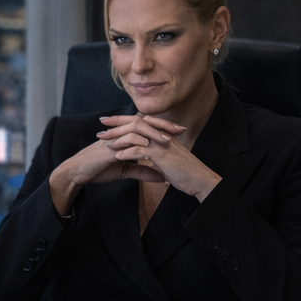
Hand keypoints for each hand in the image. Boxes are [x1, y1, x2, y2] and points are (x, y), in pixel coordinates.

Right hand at [48, 114, 220, 213]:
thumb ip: (143, 172)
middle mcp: (120, 132)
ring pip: (137, 128)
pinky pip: (125, 140)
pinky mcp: (108, 146)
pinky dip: (138, 141)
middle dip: (163, 125)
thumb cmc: (98, 169)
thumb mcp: (125, 171)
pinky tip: (149, 146)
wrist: (78, 173)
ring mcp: (114, 137)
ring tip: (167, 139)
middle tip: (180, 130)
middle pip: (145, 121)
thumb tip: (162, 177)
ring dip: (153, 133)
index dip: (163, 127)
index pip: (147, 126)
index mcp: (124, 135)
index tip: (179, 132)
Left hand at [95, 114, 221, 198]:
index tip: (109, 122)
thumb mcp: (167, 161)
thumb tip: (144, 156)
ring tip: (104, 143)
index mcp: (162, 134)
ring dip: (119, 138)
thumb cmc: (185, 172)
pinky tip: (117, 156)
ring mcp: (162, 143)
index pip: (140, 122)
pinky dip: (128, 153)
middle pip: (135, 123)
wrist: (200, 180)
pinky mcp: (162, 155)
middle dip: (117, 124)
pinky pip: (141, 150)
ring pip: (136, 134)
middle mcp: (162, 135)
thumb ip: (156, 156)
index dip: (124, 120)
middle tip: (101, 127)